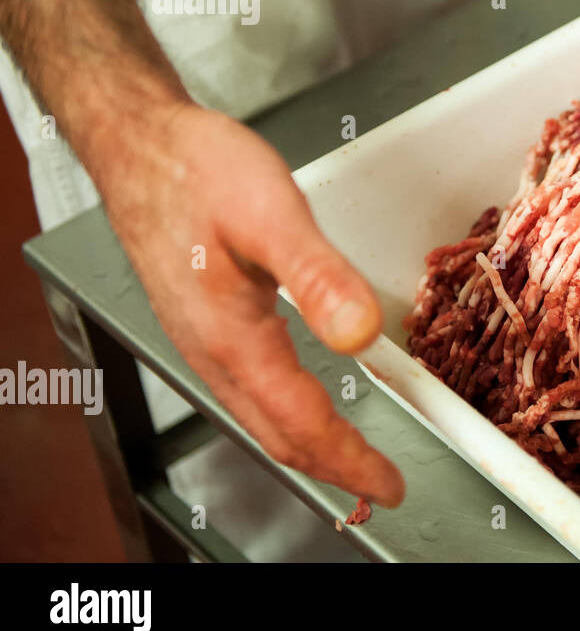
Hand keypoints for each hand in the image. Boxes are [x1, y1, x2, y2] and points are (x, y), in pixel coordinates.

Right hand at [95, 102, 404, 507]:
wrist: (140, 146)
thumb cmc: (197, 172)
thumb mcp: (270, 214)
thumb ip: (317, 276)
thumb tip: (359, 333)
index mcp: (232, 336)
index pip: (302, 422)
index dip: (350, 460)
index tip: (388, 484)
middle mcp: (213, 350)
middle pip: (279, 433)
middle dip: (333, 467)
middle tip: (379, 485)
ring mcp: (202, 340)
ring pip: (260, 416)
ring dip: (309, 445)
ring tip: (349, 458)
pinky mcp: (202, 321)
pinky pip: (248, 390)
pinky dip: (286, 414)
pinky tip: (302, 401)